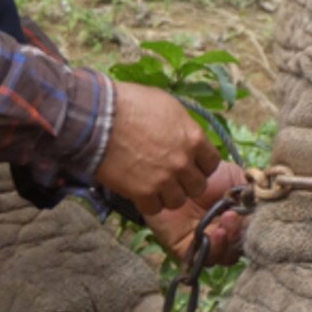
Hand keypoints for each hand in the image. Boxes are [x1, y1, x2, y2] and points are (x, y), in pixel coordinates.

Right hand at [95, 82, 220, 214]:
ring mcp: (164, 179)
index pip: (212, 164)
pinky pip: (155, 208)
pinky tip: (140, 191)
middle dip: (186, 183)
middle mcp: (183, 162)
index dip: (201, 165)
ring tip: (155, 186)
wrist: (98, 117)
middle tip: (172, 177)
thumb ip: (182, 126)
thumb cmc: (131, 104)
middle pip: (198, 186)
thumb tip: (186, 134)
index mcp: (193, 139)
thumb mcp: (167, 106)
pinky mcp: (143, 192)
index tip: (190, 164)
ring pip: (178, 201)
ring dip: (168, 195)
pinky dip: (148, 202)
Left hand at [145, 162, 247, 266]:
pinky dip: (213, 250)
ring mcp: (206, 242)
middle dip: (239, 235)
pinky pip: (203, 259)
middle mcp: (223, 233)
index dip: (254, 228)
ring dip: (228, 243)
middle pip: (240, 247)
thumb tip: (265, 208)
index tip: (250, 213)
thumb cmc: (202, 172)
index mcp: (236, 219)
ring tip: (222, 225)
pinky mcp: (186, 249)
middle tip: (232, 217)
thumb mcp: (234, 178)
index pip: (251, 233)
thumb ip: (251, 194)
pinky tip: (213, 234)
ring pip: (225, 256)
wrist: (170, 171)